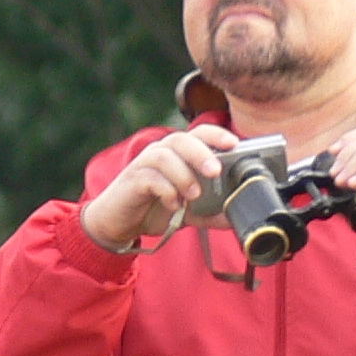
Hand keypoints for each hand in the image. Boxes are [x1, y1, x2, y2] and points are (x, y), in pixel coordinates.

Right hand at [81, 125, 238, 249]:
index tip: (234, 144)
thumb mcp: (190, 212)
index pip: (199, 133)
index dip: (216, 134)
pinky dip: (166, 190)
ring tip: (194, 194)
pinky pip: (149, 178)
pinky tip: (175, 205)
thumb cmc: (155, 207)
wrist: (118, 222)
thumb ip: (212, 213)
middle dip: (201, 153)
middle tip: (215, 171)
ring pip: (164, 155)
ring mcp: (145, 164)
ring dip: (183, 173)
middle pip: (181, 140)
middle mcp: (162, 152)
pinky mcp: (132, 180)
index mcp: (179, 154)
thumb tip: (237, 217)